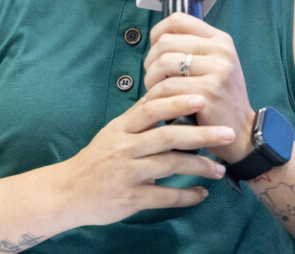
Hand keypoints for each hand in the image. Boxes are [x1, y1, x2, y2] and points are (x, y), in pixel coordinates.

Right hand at [58, 93, 233, 226]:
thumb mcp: (112, 133)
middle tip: (227, 133)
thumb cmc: (96, 159)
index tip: (202, 98)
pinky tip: (202, 194)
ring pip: (169, 166)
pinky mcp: (130, 198)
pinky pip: (164, 197)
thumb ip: (138, 119)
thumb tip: (165, 96)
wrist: (68, 192)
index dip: (177, 102)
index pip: (152, 109)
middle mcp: (125, 148)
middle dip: (200, 135)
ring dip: (199, 167)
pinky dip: (186, 196)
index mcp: (122, 128)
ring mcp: (127, 174)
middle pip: (167, 136)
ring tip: (220, 168)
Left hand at [143, 13, 254, 162]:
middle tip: (152, 78)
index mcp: (220, 39)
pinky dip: (156, 96)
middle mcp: (221, 50)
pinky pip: (167, 87)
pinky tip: (158, 104)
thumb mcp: (214, 65)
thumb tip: (156, 39)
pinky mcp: (208, 91)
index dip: (158, 33)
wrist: (240, 130)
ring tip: (154, 91)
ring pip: (163, 63)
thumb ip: (192, 49)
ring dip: (151, 79)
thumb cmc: (220, 98)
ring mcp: (216, 69)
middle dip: (150, 61)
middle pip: (166, 42)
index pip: (178, 20)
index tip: (154, 51)